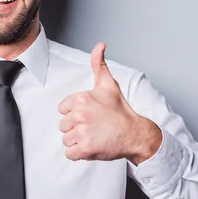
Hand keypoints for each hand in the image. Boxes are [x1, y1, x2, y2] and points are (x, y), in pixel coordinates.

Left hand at [58, 42, 161, 163]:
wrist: (135, 134)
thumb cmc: (120, 111)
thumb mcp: (108, 85)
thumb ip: (99, 64)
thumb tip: (100, 45)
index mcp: (81, 99)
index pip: (62, 110)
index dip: (74, 113)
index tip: (89, 115)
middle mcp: (80, 114)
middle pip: (63, 126)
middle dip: (76, 128)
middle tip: (93, 127)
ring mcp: (82, 132)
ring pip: (66, 140)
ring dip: (77, 141)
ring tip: (94, 136)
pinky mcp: (85, 149)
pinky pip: (70, 154)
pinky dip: (79, 154)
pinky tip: (91, 147)